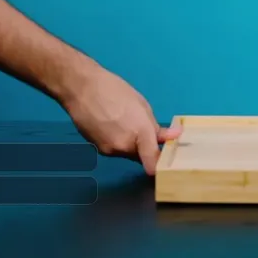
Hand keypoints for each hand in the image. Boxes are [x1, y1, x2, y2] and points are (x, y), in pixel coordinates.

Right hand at [59, 63, 181, 174]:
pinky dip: (116, 141)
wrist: (81, 89)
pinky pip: (114, 149)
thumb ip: (157, 127)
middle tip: (143, 130)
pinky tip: (111, 125)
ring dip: (130, 144)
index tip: (167, 164)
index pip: (152, 163)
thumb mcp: (142, 105)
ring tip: (123, 122)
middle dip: (145, 148)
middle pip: (140, 157)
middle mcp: (124, 147)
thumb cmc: (115, 91)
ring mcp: (109, 150)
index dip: (160, 167)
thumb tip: (175, 136)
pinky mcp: (97, 149)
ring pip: (127, 153)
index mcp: (141, 133)